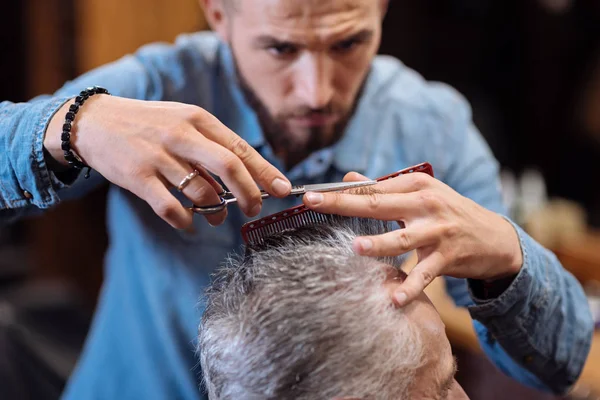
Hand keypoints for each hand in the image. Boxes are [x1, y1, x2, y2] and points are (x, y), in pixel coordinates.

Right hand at [45, 95, 290, 227]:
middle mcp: (181, 135)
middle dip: (249, 193)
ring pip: (202, 191)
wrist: (95, 121)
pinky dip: (185, 221)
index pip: (240, 148)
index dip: (264, 171)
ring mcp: (159, 156)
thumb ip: (211, 146)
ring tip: (217, 216)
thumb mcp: (183, 122)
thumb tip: (243, 178)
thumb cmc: (149, 125)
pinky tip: (189, 224)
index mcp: (198, 119)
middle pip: (229, 167)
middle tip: (255, 209)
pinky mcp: (138, 177)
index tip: (282, 188)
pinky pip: (171, 208)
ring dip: (216, 211)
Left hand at [302, 171, 522, 305]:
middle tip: (315, 203)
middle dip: (344, 204)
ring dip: (379, 244)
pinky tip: (395, 299)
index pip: (372, 189)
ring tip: (356, 248)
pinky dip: (410, 287)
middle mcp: (426, 205)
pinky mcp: (447, 257)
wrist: (494, 237)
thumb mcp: (422, 193)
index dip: (340, 191)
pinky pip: (424, 274)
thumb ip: (385, 188)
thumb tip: (348, 178)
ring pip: (402, 239)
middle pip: (379, 205)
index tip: (311, 194)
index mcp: (416, 185)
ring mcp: (437, 232)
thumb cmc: (449, 213)